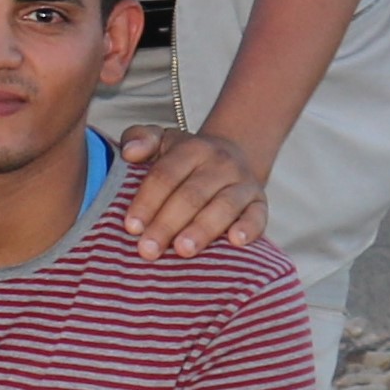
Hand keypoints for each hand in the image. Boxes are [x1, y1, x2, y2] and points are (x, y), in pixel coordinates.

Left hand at [110, 127, 268, 260]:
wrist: (232, 155)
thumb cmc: (184, 158)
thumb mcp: (161, 141)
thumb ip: (140, 139)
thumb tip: (130, 153)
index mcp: (191, 149)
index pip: (165, 175)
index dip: (147, 202)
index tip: (131, 227)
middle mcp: (220, 164)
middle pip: (191, 195)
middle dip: (167, 224)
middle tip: (149, 249)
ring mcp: (243, 183)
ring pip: (223, 206)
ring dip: (202, 230)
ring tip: (183, 250)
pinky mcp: (259, 203)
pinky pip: (258, 216)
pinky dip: (249, 228)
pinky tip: (235, 242)